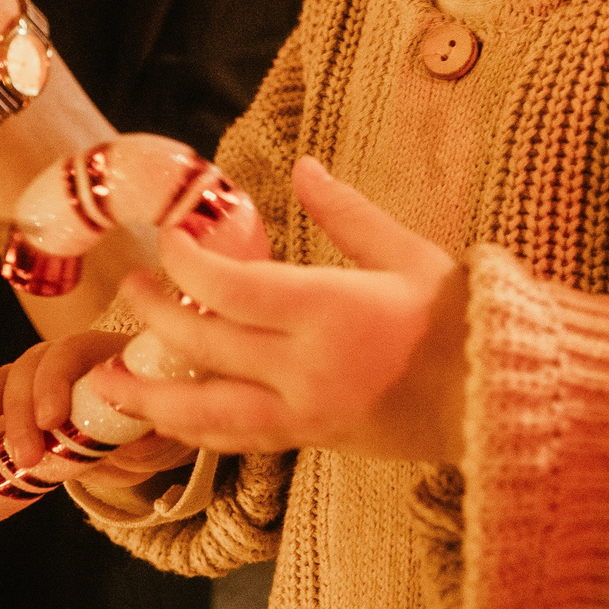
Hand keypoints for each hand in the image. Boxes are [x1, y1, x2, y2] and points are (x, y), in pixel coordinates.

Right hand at [0, 331, 196, 490]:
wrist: (137, 430)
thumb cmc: (147, 423)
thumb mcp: (158, 433)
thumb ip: (149, 435)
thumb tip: (143, 434)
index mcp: (95, 354)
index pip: (67, 354)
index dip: (56, 383)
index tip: (55, 422)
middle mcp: (54, 360)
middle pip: (25, 371)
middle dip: (18, 414)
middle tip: (29, 457)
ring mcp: (23, 382)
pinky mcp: (0, 409)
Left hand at [86, 156, 469, 464]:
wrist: (503, 403)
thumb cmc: (462, 319)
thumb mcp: (407, 253)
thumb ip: (346, 213)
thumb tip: (301, 166)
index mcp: (332, 311)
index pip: (230, 288)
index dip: (185, 263)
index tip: (167, 240)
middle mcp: (310, 368)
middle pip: (205, 345)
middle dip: (156, 315)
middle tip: (129, 286)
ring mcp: (308, 414)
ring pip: (207, 411)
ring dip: (150, 396)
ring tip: (104, 382)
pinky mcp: (313, 441)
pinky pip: (238, 439)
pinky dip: (195, 428)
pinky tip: (165, 417)